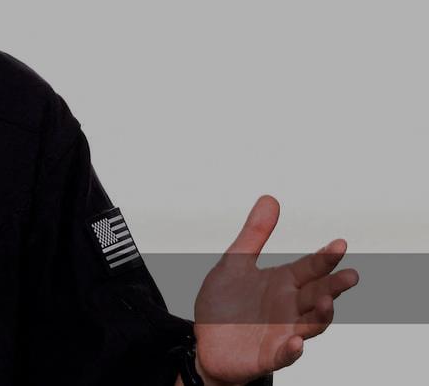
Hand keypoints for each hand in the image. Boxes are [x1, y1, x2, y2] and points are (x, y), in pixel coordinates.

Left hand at [192, 195, 358, 385]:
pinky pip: (283, 356)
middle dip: (334, 287)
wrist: (205, 342)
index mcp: (284, 284)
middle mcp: (289, 308)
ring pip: (310, 326)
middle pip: (318, 295)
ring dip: (321, 316)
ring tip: (326, 302)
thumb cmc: (225, 305)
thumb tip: (270, 198)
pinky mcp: (268, 356)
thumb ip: (254, 235)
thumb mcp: (235, 264)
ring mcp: (282, 333)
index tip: (340, 244)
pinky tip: (295, 343)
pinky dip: (291, 351)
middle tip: (350, 276)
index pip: (310, 268)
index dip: (324, 258)